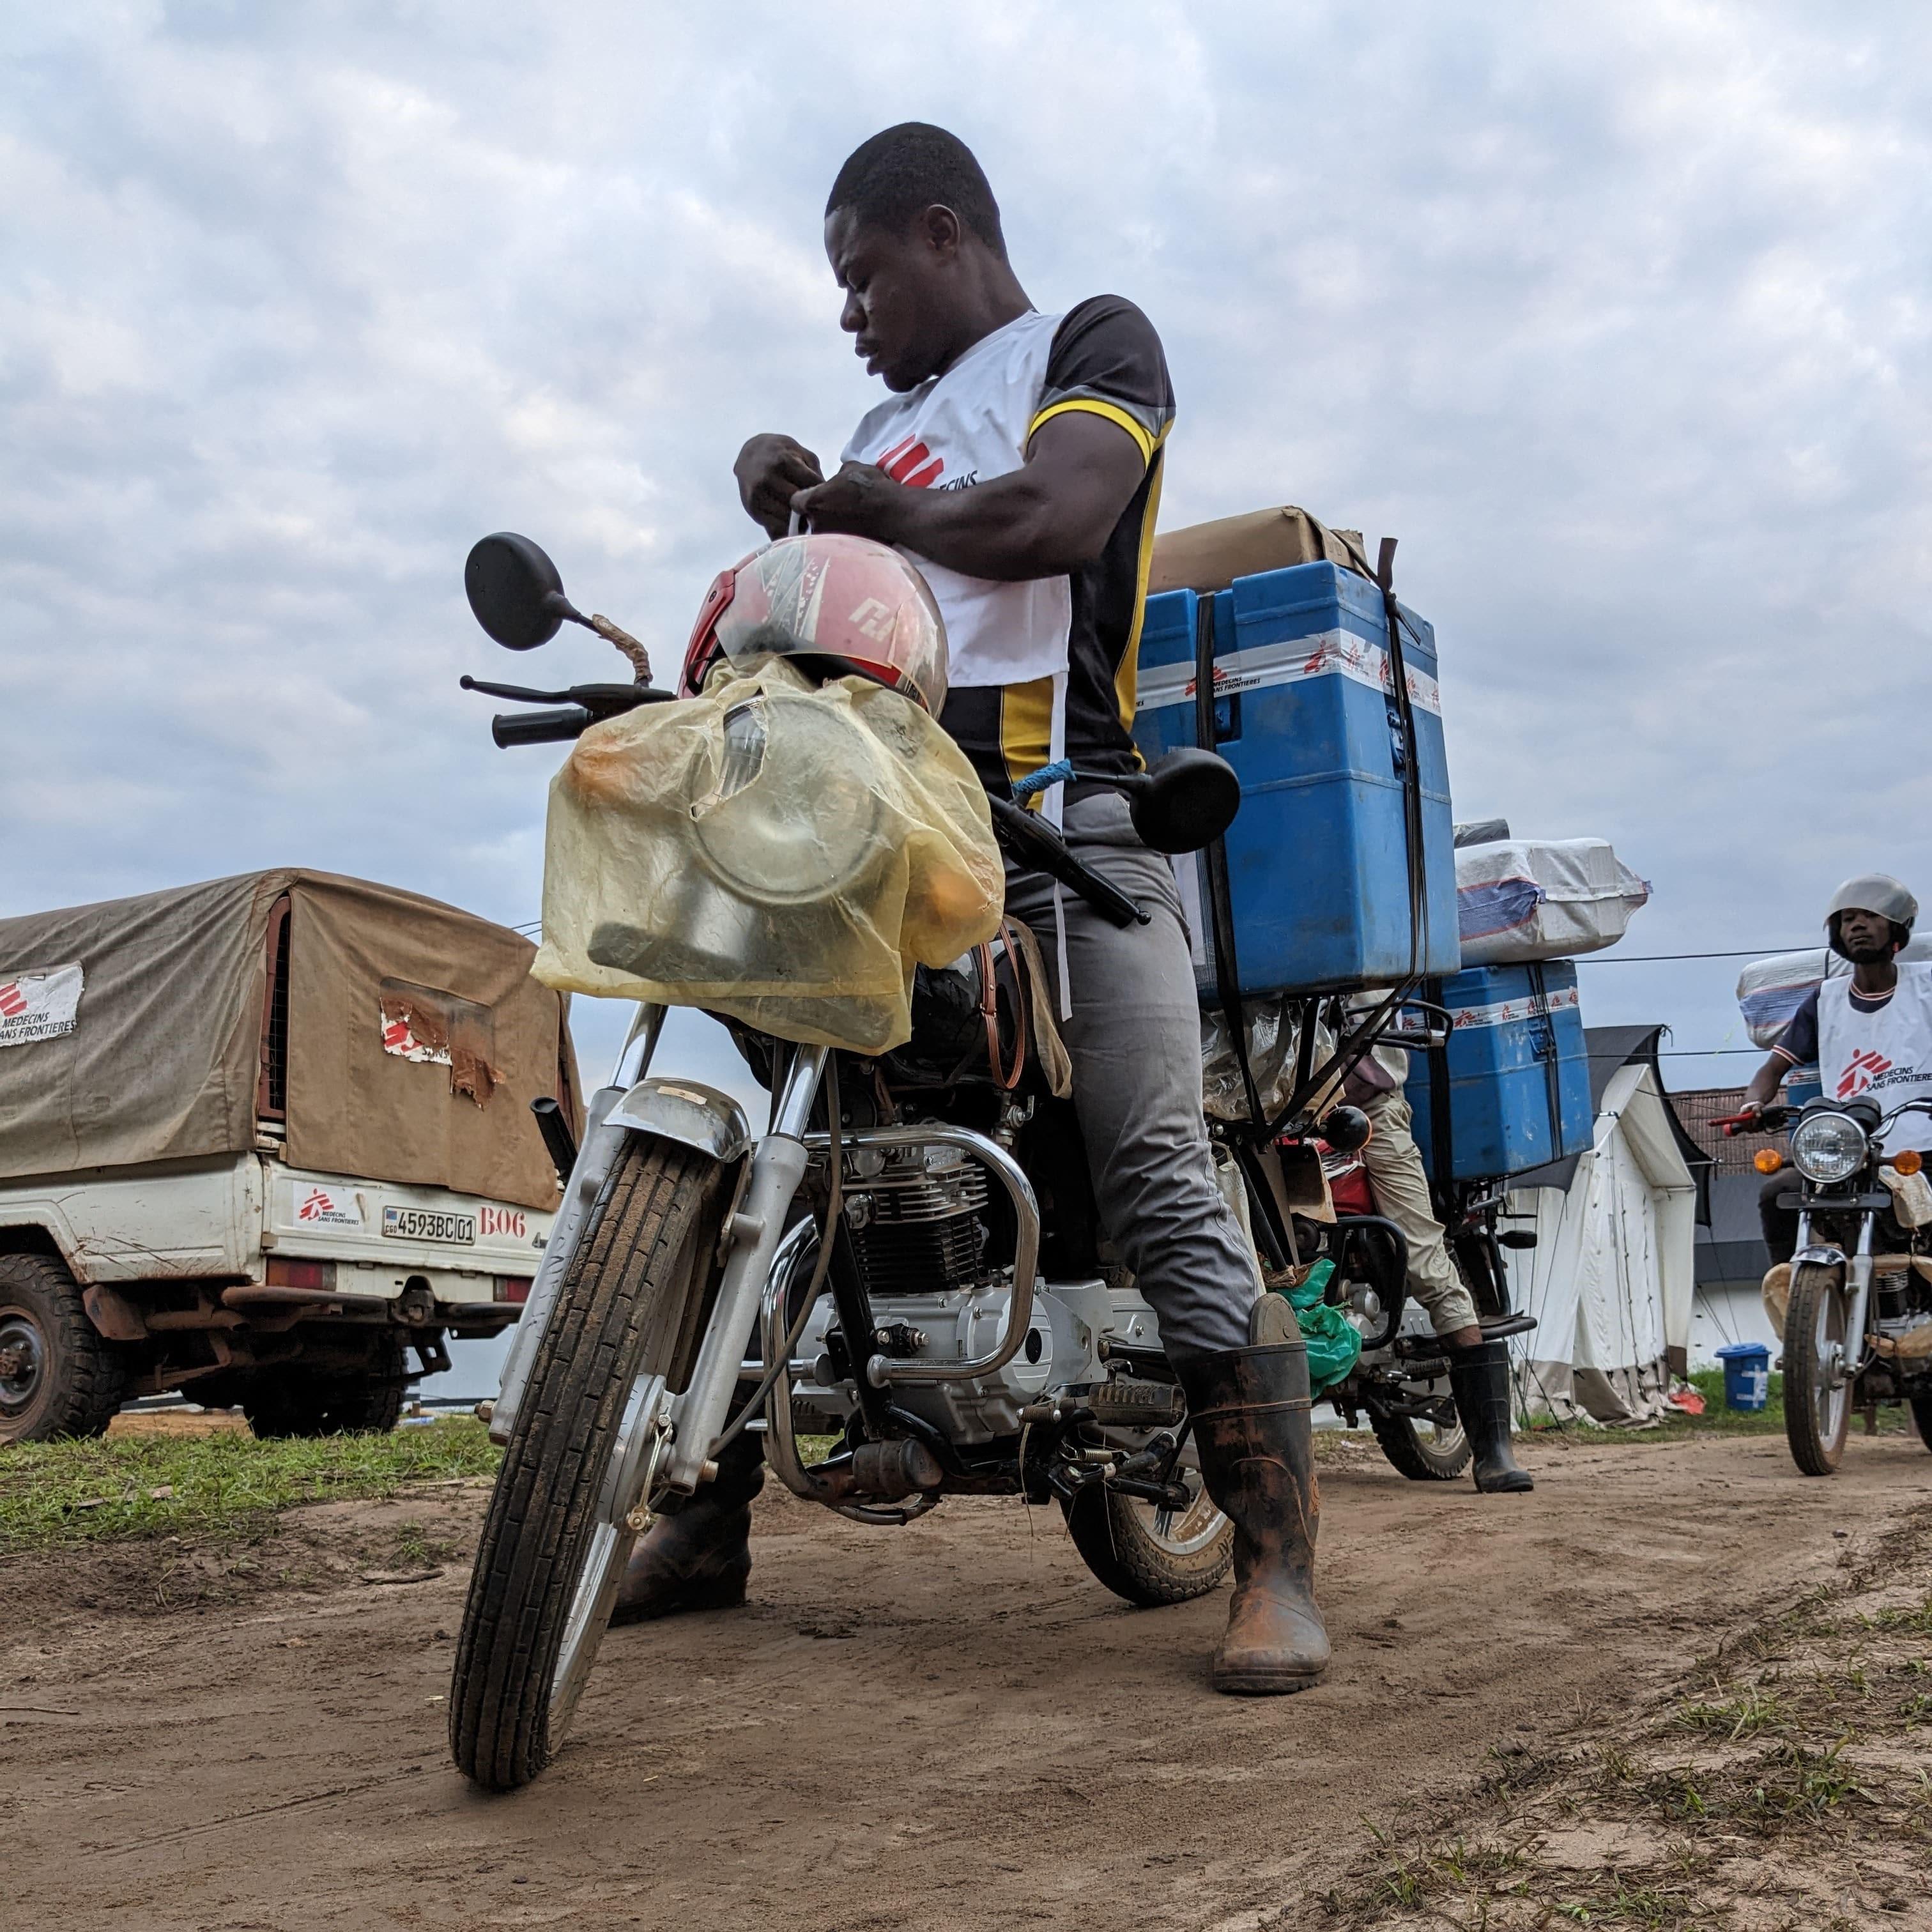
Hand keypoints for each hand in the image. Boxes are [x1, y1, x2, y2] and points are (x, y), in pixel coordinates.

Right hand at [735, 434, 824, 537]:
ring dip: (801, 524)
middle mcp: (767, 479)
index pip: (812, 486)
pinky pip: (775, 530)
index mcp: (782, 461)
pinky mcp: (753, 510)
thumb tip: (826, 499)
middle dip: (812, 511)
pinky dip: (788, 531)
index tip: (829, 498)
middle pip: (799, 505)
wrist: (749, 455)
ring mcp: (758, 496)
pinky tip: (795, 527)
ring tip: (808, 519)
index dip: (824, 493)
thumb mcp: (801, 453)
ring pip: (788, 520)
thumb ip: (814, 473)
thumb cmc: (780, 453)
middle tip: (821, 513)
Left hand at [788, 462, 910, 543]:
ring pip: (821, 534)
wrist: (892, 512)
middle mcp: (816, 524)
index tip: (815, 497)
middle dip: (817, 515)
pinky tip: (855, 532)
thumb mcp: (850, 469)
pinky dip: (842, 540)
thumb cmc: (869, 487)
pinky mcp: (842, 552)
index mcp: (813, 501)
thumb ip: (836, 476)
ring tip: (847, 522)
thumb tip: (837, 480)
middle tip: (834, 510)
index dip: (804, 498)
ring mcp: (828, 540)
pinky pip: (835, 545)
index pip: (795, 501)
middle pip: (807, 520)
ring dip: (830, 528)